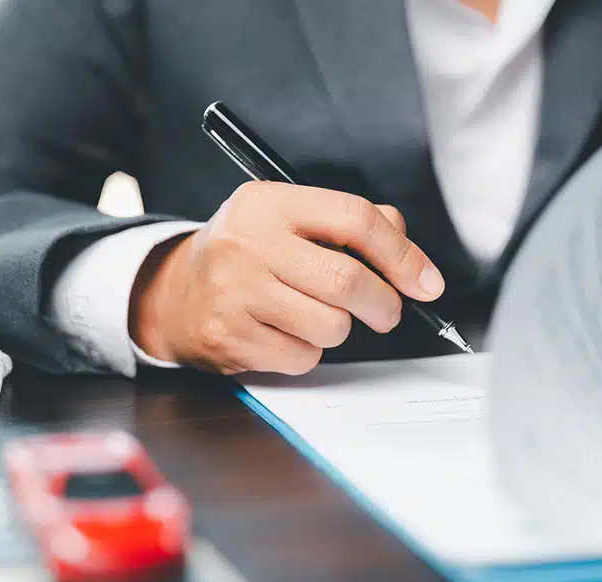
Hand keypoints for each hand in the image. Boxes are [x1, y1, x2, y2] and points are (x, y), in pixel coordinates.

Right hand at [129, 182, 444, 374]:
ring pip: (330, 326)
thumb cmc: (246, 255)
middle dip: (383, 304)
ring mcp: (235, 293)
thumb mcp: (287, 220)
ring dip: (339, 329)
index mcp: (268, 204)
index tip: (425, 282)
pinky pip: (302, 357)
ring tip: (315, 317)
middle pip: (347, 281)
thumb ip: (348, 224)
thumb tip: (408, 256)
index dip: (401, 255)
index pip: (354, 219)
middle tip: (386, 312)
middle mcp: (247, 243)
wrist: (176, 294)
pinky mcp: (230, 337)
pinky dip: (307, 352)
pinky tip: (284, 334)